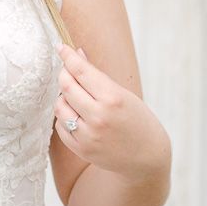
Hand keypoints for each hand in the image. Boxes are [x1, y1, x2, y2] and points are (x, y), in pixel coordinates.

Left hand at [53, 44, 169, 181]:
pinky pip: (60, 126)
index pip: (81, 71)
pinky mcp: (80, 149)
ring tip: (76, 96)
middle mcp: (98, 117)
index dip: (68, 56)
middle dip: (64, 74)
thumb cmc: (138, 121)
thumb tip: (77, 53)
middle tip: (67, 70)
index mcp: (113, 99)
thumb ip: (98, 76)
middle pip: (66, 87)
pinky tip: (76, 115)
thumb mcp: (124, 94)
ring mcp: (88, 135)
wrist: (147, 159)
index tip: (61, 46)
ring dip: (63, 97)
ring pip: (60, 106)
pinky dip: (65, 117)